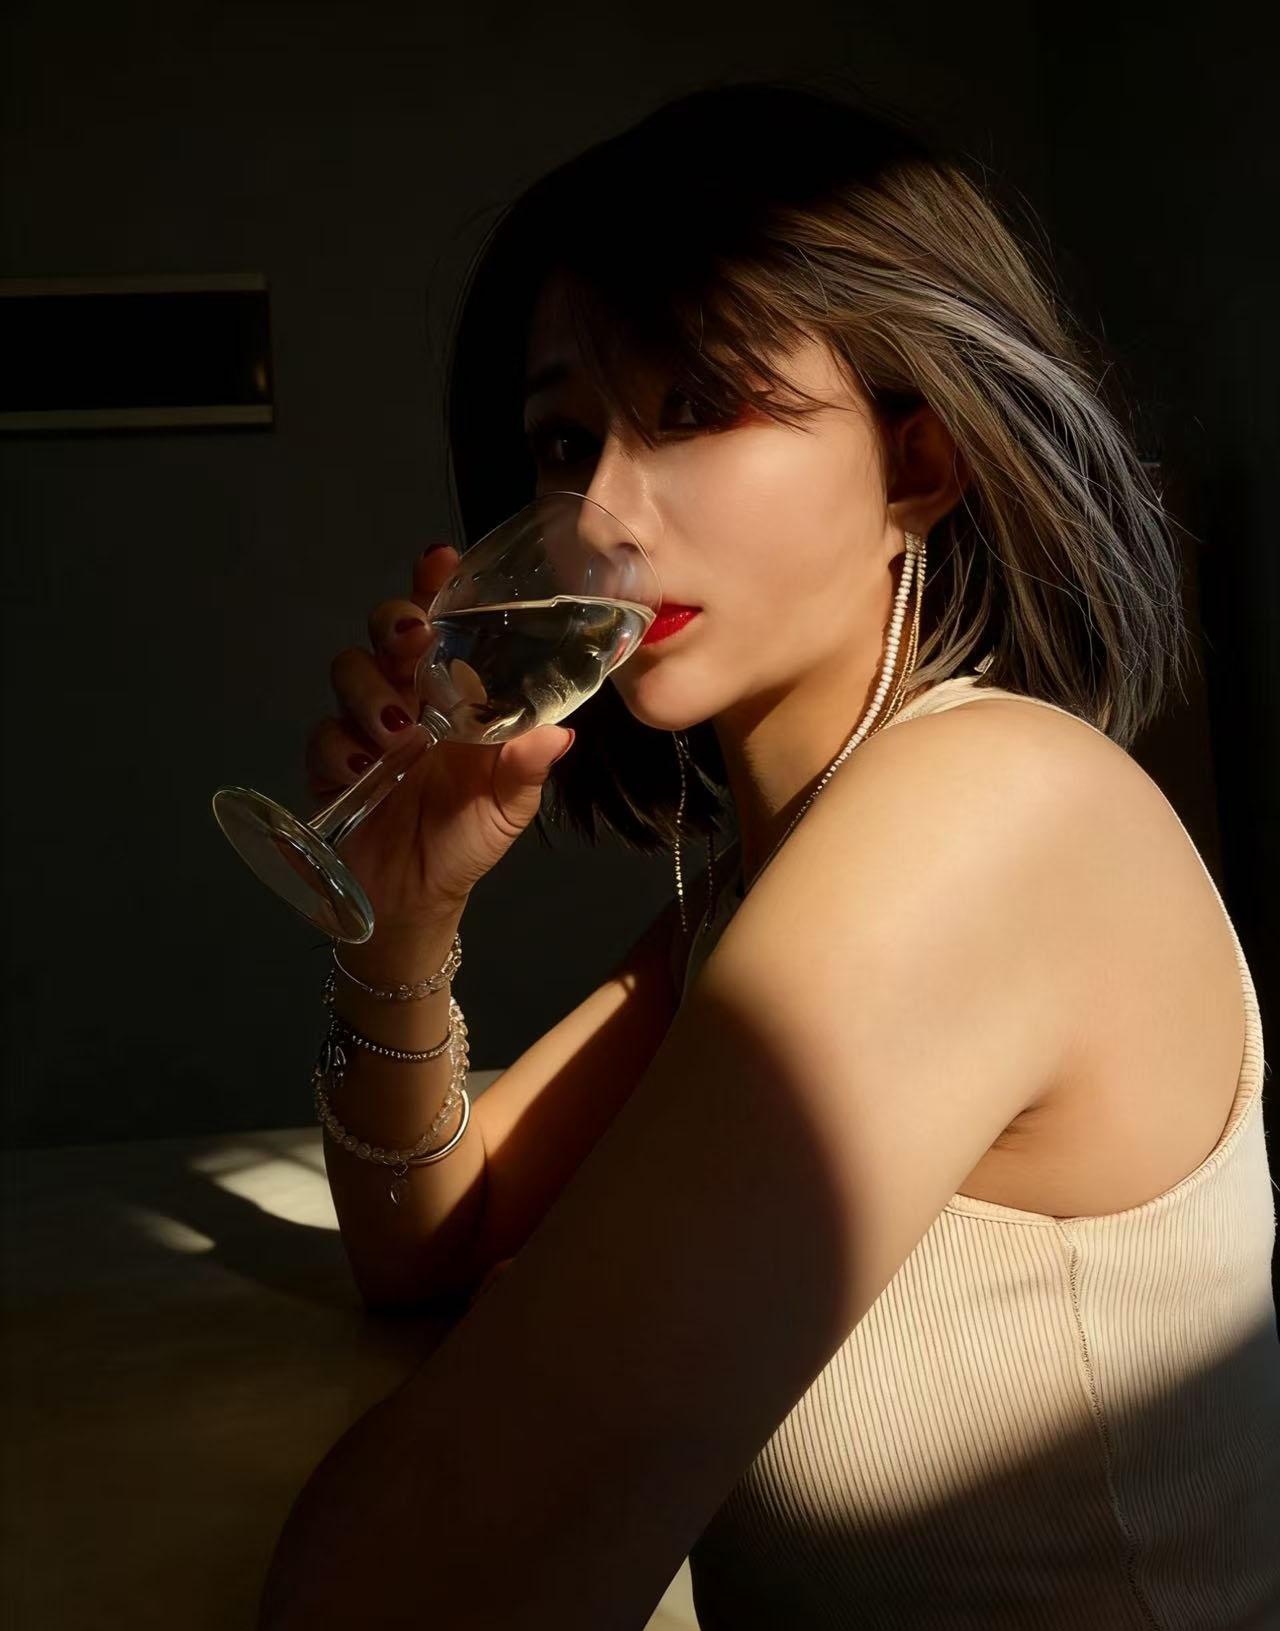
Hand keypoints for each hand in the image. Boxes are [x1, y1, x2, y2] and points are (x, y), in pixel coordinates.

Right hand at [302, 544, 574, 932]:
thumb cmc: (466, 841)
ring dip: (370, 692)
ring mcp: (365, 727)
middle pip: (384, 632)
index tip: (440, 559)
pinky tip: (365, 771)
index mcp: (456, 695)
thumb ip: (527, 770)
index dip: (434, 586)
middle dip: (393, 624)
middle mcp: (408, 698)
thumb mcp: (508, 809)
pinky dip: (342, 749)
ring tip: (400, 733)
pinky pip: (325, 736)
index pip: (443, 624)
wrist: (415, 901)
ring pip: (349, 672)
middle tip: (411, 642)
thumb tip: (559, 734)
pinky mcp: (331, 764)